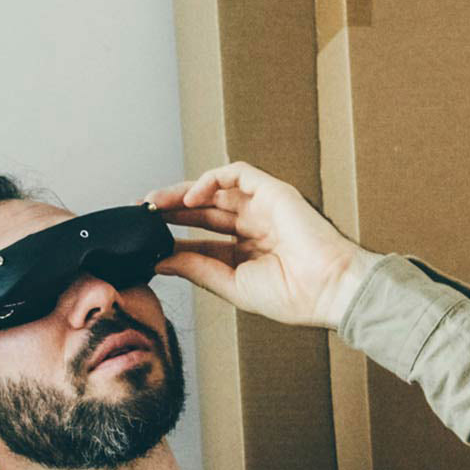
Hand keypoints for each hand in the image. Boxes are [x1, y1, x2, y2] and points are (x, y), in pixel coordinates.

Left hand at [147, 164, 371, 331]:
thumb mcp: (232, 285)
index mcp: (246, 253)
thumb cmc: (293, 295)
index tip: (144, 240)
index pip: (200, 240)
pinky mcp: (273, 191)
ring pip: (214, 189)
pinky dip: (211, 180)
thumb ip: (197, 269)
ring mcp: (263, 207)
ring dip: (181, 193)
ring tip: (153, 204)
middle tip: (140, 214)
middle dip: (168, 211)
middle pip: (202, 211)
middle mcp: (253, 227)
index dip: (172, 238)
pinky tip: (190, 198)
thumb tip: (160, 261)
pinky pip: (237, 174)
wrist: (329, 288)